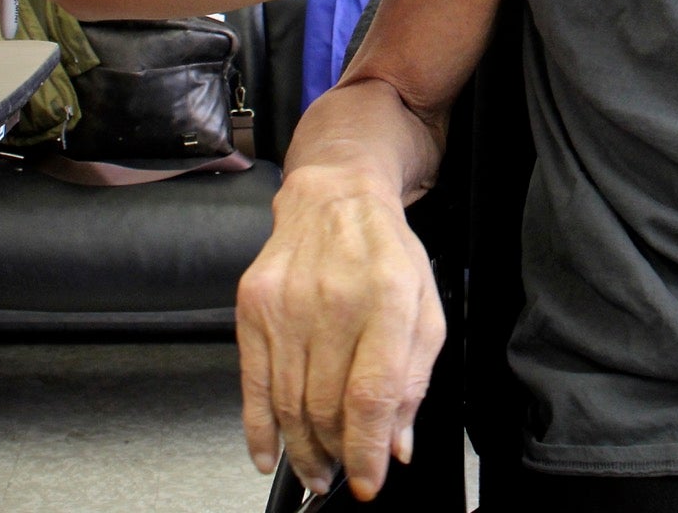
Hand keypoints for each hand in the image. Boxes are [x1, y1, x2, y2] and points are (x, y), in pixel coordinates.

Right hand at [237, 170, 446, 500]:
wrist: (334, 197)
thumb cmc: (385, 253)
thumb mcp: (425, 306)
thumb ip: (415, 377)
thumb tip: (397, 442)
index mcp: (389, 297)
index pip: (372, 394)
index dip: (369, 449)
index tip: (371, 480)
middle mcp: (336, 298)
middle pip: (326, 405)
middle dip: (336, 453)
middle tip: (342, 472)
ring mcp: (288, 302)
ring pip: (290, 401)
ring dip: (302, 447)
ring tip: (314, 468)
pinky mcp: (254, 305)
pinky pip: (253, 383)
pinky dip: (260, 428)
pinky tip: (271, 453)